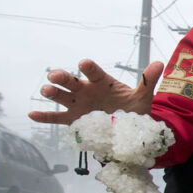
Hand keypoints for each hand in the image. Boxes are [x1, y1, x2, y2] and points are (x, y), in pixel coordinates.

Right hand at [28, 59, 163, 124]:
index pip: (95, 73)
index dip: (89, 68)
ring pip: (61, 97)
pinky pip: (56, 118)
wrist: (128, 129)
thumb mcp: (142, 97)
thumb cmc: (133, 109)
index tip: (84, 64)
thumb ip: (148, 81)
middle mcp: (87, 90)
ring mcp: (78, 104)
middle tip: (55, 75)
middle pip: (72, 81)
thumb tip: (160, 63)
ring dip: (52, 93)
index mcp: (102, 82)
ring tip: (45, 90)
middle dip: (63, 77)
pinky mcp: (73, 119)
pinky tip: (32, 114)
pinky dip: (44, 116)